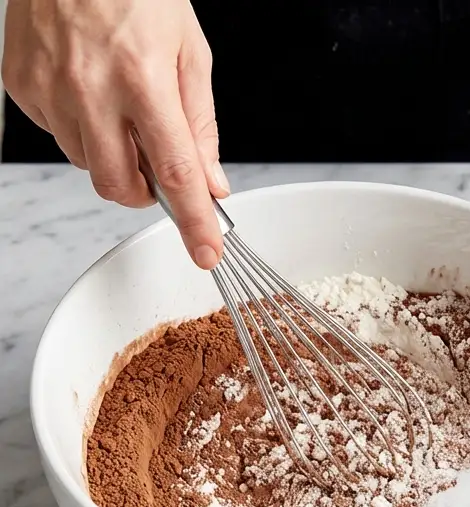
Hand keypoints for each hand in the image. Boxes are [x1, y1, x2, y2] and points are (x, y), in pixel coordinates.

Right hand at [2, 0, 228, 266]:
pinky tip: (91, 91)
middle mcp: (90, 89)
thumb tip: (212, 181)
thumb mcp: (190, 52)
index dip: (194, 221)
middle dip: (147, 193)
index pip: (175, 173)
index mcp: (143, 80)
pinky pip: (58, 135)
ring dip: (114, 156)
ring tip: (124, 107)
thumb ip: (201, 124)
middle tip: (160, 168)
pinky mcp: (20, 86)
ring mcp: (48, 89)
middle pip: (121, 185)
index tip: (204, 253)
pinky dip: (82, 129)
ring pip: (88, 164)